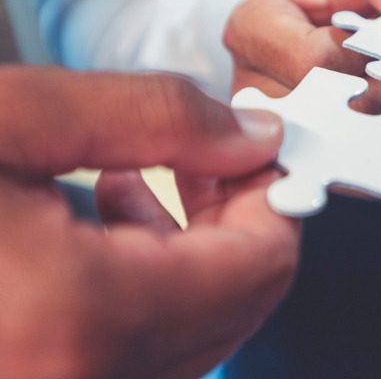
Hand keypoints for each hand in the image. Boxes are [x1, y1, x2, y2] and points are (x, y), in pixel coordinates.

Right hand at [0, 67, 299, 378]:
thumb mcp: (11, 119)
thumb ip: (147, 116)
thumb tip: (250, 135)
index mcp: (79, 317)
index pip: (260, 267)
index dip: (274, 193)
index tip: (262, 147)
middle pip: (234, 305)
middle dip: (234, 217)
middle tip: (208, 154)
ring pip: (188, 329)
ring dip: (188, 245)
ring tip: (137, 174)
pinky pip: (134, 346)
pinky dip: (142, 281)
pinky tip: (103, 220)